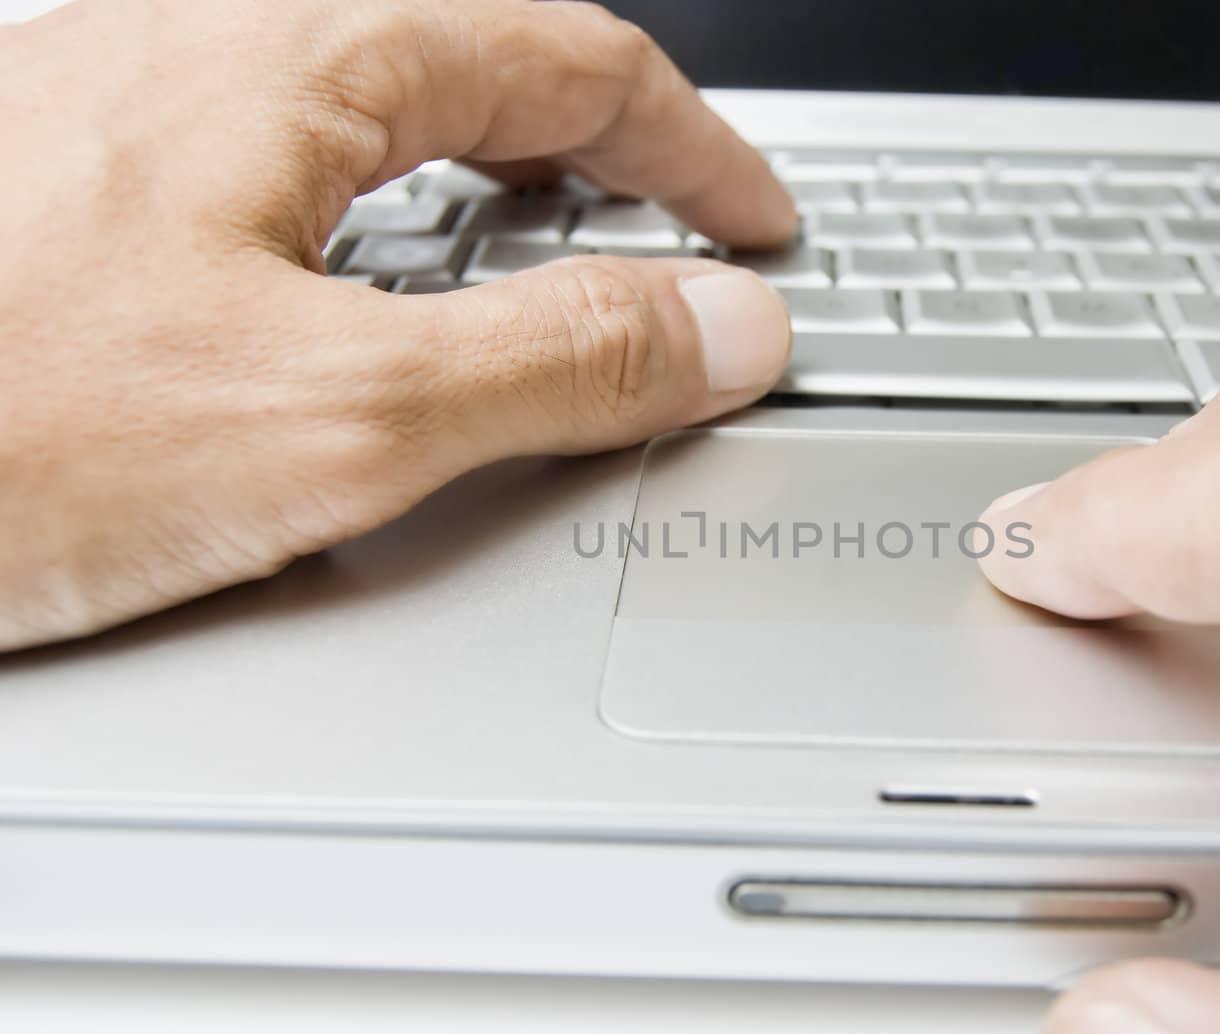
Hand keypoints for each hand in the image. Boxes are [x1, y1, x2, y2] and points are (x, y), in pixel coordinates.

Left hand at [0, 0, 794, 650]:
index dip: (697, 148)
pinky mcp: (77, 189)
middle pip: (477, 56)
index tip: (757, 225)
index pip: (573, 57)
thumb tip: (721, 330)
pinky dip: (382, 221)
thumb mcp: (336, 416)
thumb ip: (558, 365)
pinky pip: (284, 165)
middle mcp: (201, 46)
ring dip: (494, 177)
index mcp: (288, 59)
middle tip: (675, 237)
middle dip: (605, 148)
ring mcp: (130, 109)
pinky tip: (363, 303)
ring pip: (376, 107)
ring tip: (547, 270)